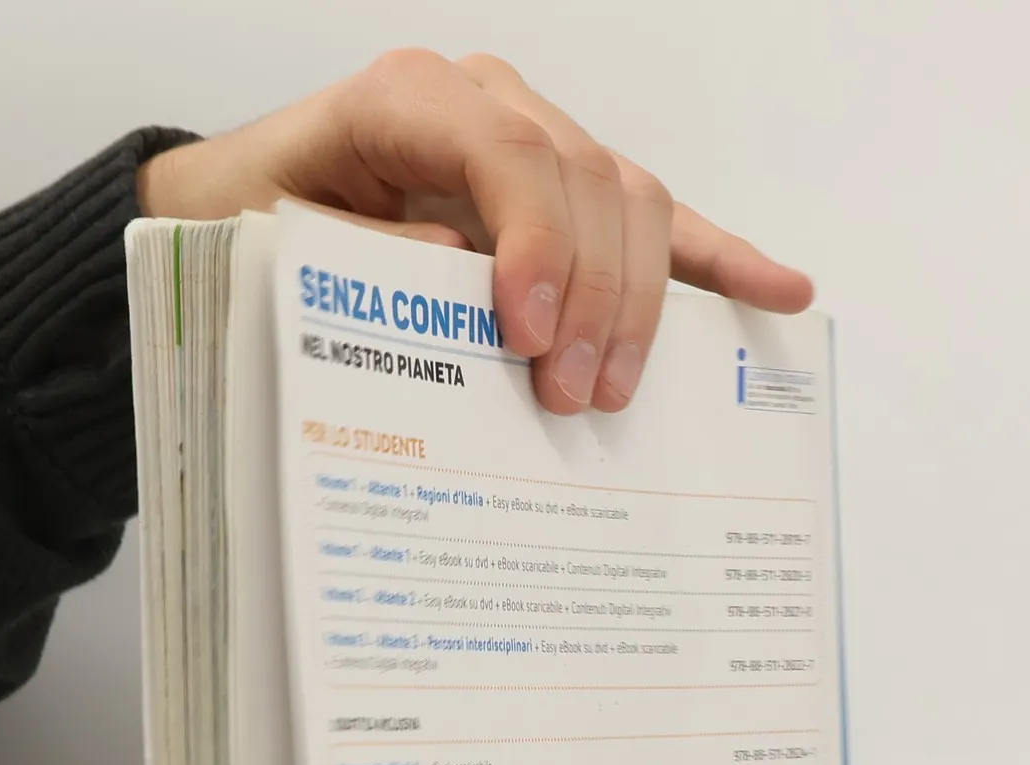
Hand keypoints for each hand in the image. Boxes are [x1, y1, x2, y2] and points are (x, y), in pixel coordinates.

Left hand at [137, 50, 812, 415]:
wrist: (246, 211)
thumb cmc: (258, 226)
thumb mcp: (276, 245)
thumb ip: (363, 253)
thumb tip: (458, 269)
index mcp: (411, 96)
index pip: (509, 150)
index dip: (536, 242)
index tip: (529, 338)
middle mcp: (488, 103)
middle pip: (588, 181)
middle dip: (592, 298)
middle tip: (569, 402)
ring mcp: (539, 141)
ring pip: (633, 201)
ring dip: (639, 304)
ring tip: (612, 395)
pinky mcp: (569, 196)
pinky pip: (659, 222)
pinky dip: (719, 258)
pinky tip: (784, 291)